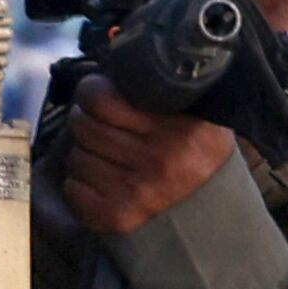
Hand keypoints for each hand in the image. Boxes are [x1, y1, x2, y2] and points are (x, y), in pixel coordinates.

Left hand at [54, 74, 238, 237]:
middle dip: (85, 121)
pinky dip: (81, 184)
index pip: (101, 99)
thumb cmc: (195, 154)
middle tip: (99, 123)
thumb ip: (158, 91)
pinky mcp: (117, 218)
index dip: (92, 91)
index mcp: (180, 129)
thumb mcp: (195, 115)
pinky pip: (73, 188)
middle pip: (83, 125)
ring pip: (76, 157)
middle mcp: (161, 161)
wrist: (214, 216)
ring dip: (86, 154)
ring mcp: (138, 192)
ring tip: (109, 156)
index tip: (99, 94)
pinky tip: (105, 181)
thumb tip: (110, 70)